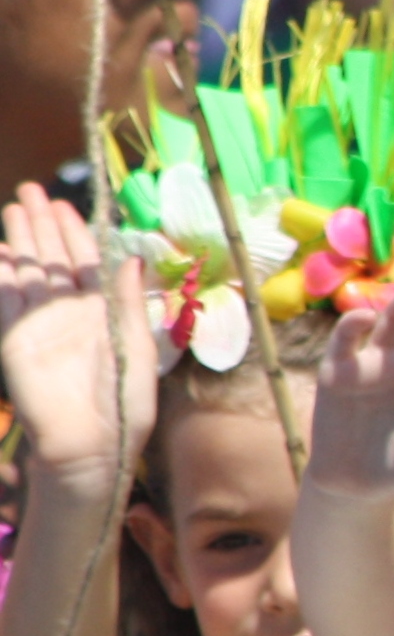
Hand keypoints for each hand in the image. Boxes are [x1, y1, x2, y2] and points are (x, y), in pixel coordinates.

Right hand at [0, 186, 155, 483]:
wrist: (92, 446)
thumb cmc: (123, 406)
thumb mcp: (138, 347)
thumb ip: (133, 301)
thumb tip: (135, 258)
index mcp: (102, 313)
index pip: (85, 263)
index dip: (75, 233)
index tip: (66, 204)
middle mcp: (68, 314)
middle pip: (52, 259)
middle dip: (42, 224)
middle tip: (31, 190)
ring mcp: (39, 325)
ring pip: (27, 272)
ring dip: (20, 240)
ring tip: (14, 207)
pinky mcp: (14, 340)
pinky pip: (5, 299)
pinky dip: (0, 276)